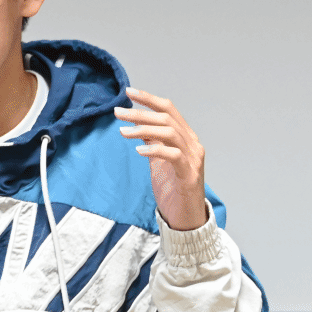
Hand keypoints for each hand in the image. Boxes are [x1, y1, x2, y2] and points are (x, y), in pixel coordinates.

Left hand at [116, 86, 208, 231]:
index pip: (168, 110)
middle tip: (118, 112)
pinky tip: (139, 150)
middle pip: (167, 118)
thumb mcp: (158, 161)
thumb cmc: (173, 190)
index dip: (149, 99)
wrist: (186, 219)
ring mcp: (193, 159)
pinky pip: (173, 155)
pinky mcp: (189, 175)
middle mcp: (192, 144)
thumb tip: (139, 125)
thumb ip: (153, 142)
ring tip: (123, 132)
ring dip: (145, 129)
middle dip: (141, 113)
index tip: (128, 93)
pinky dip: (155, 149)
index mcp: (186, 138)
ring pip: (171, 132)